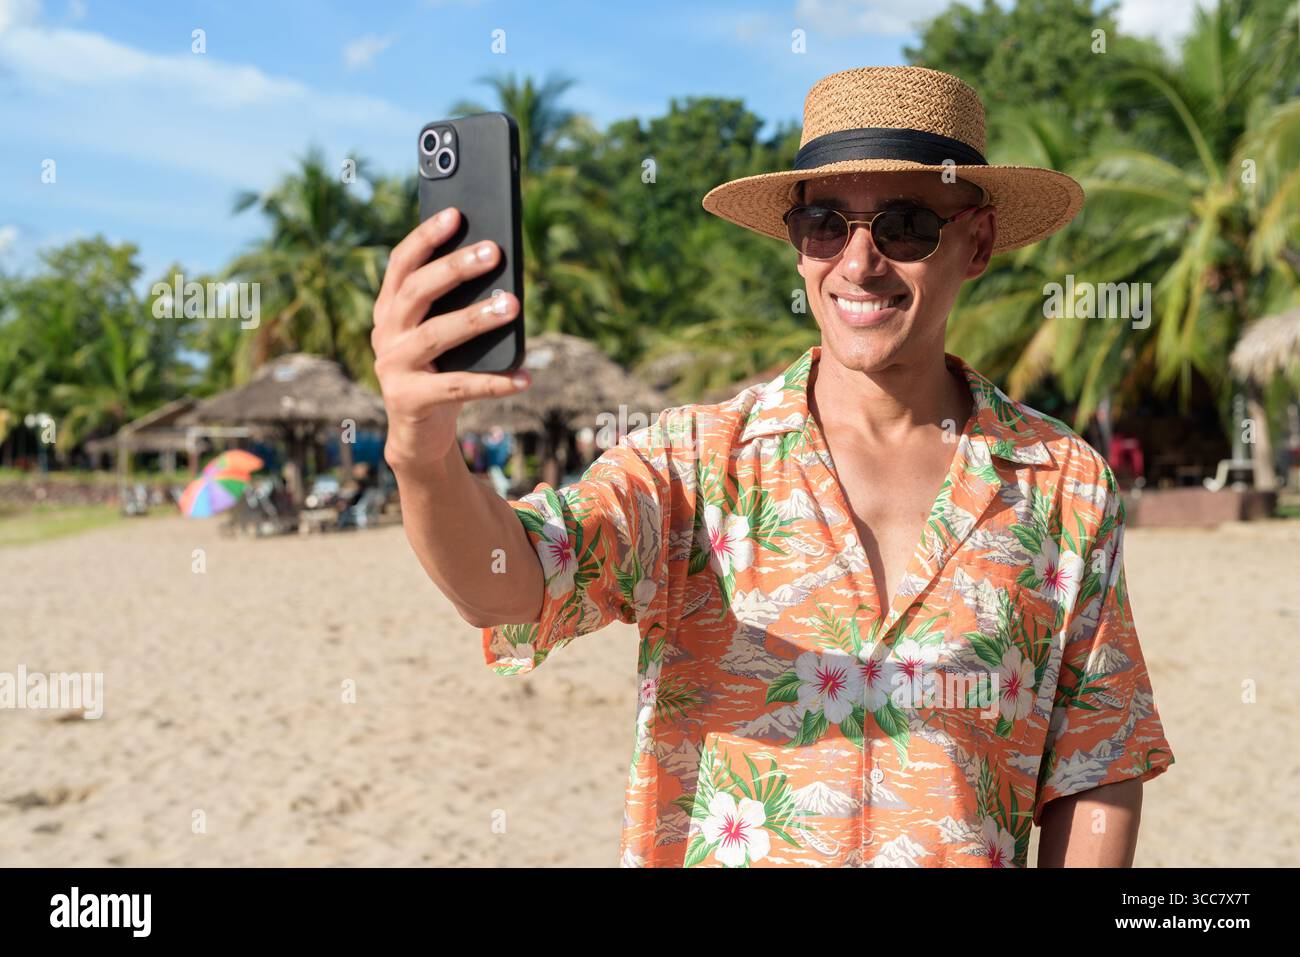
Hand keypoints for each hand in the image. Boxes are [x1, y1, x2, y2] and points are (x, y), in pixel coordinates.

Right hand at [371, 206, 529, 475]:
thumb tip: (500, 269)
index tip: (456, 214)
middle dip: (455, 268)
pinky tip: (525, 378)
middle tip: (493, 252)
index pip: (402, 263)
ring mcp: (393, 367)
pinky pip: (457, 388)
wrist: (419, 432)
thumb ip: (456, 304)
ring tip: (512, 305)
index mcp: (390, 308)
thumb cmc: (440, 369)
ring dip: (476, 318)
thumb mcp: (443, 332)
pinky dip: (494, 382)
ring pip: (436, 335)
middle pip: (418, 291)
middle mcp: (385, 333)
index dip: (426, 237)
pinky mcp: (410, 400)